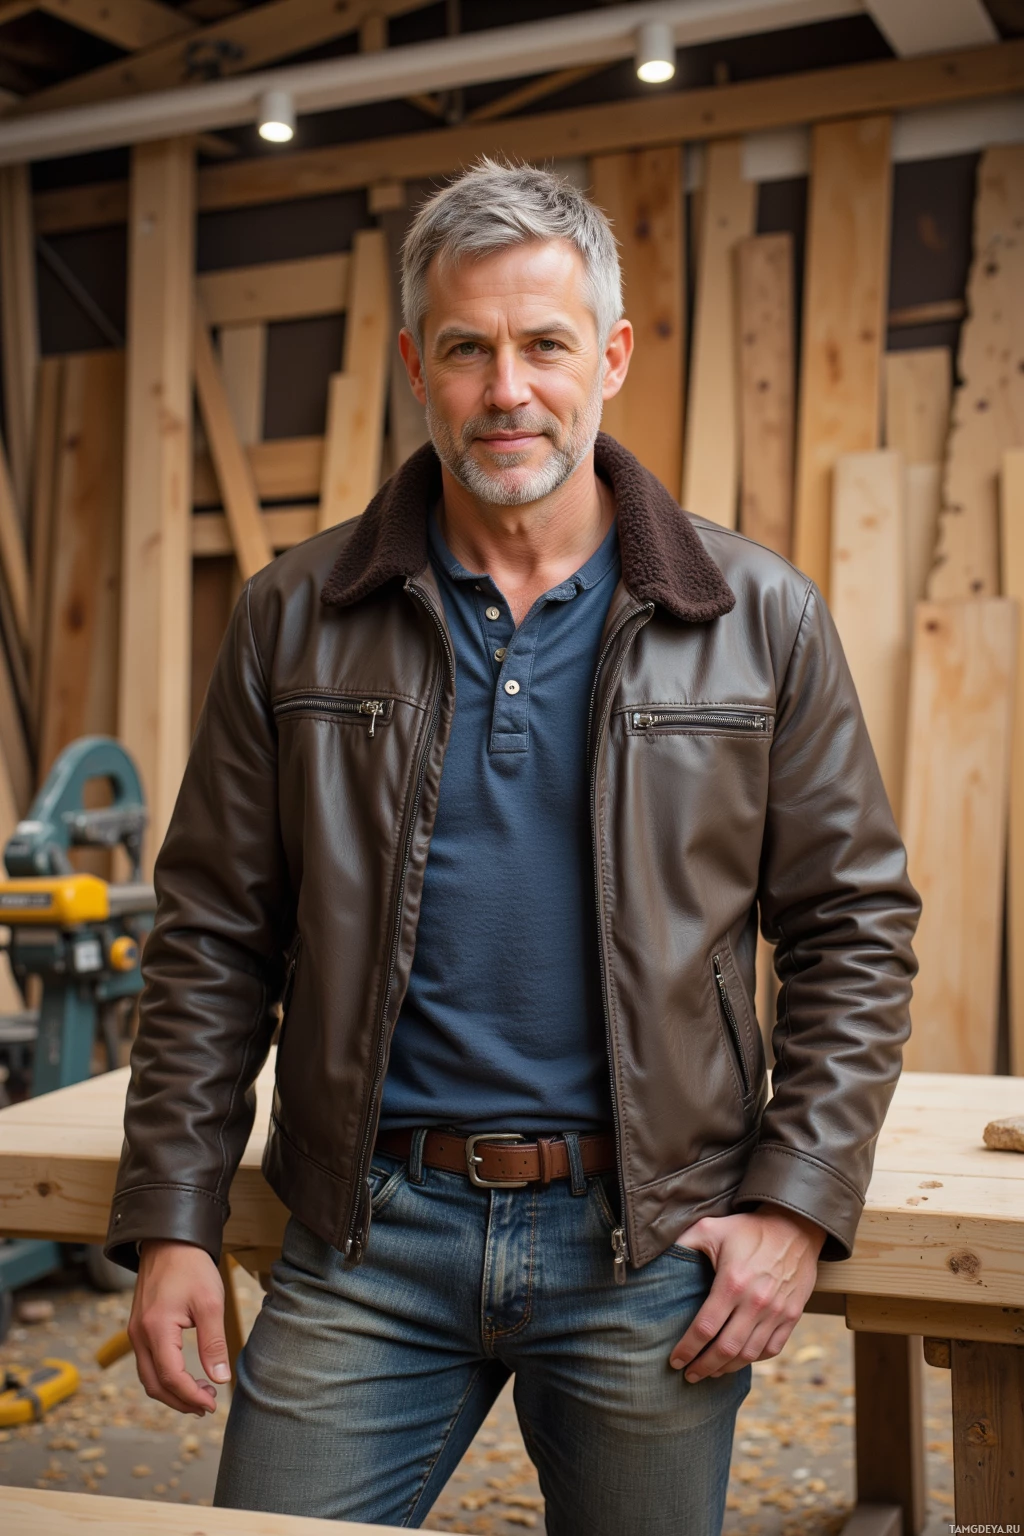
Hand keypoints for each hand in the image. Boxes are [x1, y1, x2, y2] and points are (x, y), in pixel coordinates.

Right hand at [129, 1239, 230, 1415]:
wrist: (169, 1240)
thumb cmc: (192, 1267)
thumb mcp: (210, 1303)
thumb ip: (213, 1343)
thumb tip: (221, 1380)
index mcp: (156, 1330)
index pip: (171, 1378)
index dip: (192, 1397)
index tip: (213, 1404)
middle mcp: (139, 1335)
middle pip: (155, 1385)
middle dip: (181, 1401)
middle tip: (208, 1405)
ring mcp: (135, 1332)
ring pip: (148, 1377)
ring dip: (172, 1391)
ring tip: (200, 1394)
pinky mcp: (139, 1327)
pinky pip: (147, 1363)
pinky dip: (164, 1377)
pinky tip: (185, 1375)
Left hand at [668, 1205, 824, 1381]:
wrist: (796, 1226)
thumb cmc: (749, 1229)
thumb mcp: (711, 1228)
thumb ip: (684, 1244)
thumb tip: (656, 1257)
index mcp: (732, 1283)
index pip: (704, 1328)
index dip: (687, 1349)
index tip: (674, 1361)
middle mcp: (755, 1302)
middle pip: (725, 1349)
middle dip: (703, 1367)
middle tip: (689, 1375)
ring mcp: (776, 1312)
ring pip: (748, 1354)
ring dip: (726, 1368)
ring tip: (710, 1371)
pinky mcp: (792, 1316)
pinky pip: (771, 1349)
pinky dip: (753, 1359)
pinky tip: (739, 1359)